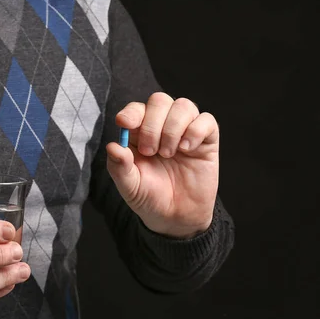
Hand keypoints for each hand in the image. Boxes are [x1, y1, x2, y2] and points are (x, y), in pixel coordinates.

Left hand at [106, 92, 218, 238]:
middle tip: (150, 152)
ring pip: (183, 106)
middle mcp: (162, 127)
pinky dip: (195, 130)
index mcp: (138, 134)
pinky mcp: (206, 140)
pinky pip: (206, 120)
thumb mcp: (129, 186)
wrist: (175, 218)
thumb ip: (119, 166)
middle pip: (159, 100)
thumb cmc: (149, 198)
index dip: (131, 112)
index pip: (136, 110)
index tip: (125, 123)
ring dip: (173, 128)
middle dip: (152, 124)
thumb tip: (112, 146)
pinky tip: (187, 149)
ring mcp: (185, 131)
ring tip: (168, 154)